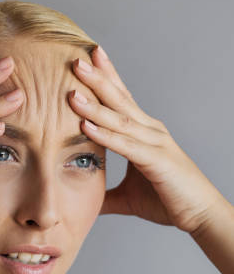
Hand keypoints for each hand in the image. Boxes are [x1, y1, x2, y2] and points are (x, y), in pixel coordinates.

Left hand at [67, 46, 222, 233]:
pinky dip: (105, 134)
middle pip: (120, 99)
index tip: (87, 58)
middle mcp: (150, 131)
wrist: (200, 215)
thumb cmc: (169, 200)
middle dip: (97, 79)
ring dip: (95, 104)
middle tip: (75, 60)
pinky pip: (126, 145)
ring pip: (120, 119)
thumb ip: (106, 195)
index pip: (122, 99)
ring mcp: (155, 143)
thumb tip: (84, 200)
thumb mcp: (128, 197)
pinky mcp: (156, 161)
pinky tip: (86, 125)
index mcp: (144, 133)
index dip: (106, 78)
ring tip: (72, 90)